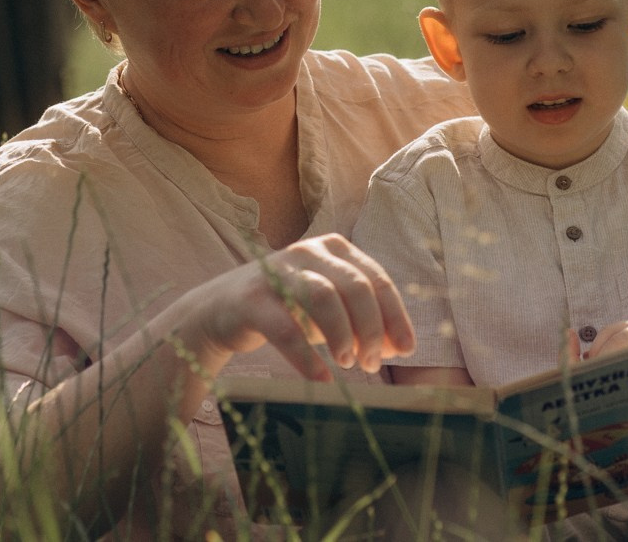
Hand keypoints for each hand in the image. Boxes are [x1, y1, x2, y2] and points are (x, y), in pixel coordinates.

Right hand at [171, 233, 415, 379]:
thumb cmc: (287, 309)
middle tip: (372, 364)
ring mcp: (278, 271)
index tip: (407, 351)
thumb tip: (399, 347)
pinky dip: (308, 358)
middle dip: (371, 329)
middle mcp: (308, 252)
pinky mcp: (252, 298)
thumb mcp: (331, 314)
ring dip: (343, 336)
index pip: (377, 280)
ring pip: (323, 297)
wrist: (220, 310)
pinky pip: (286, 328)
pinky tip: (322, 379)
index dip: (395, 316)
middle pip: (355, 286)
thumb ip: (365, 324)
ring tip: (348, 365)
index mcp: (335, 248)